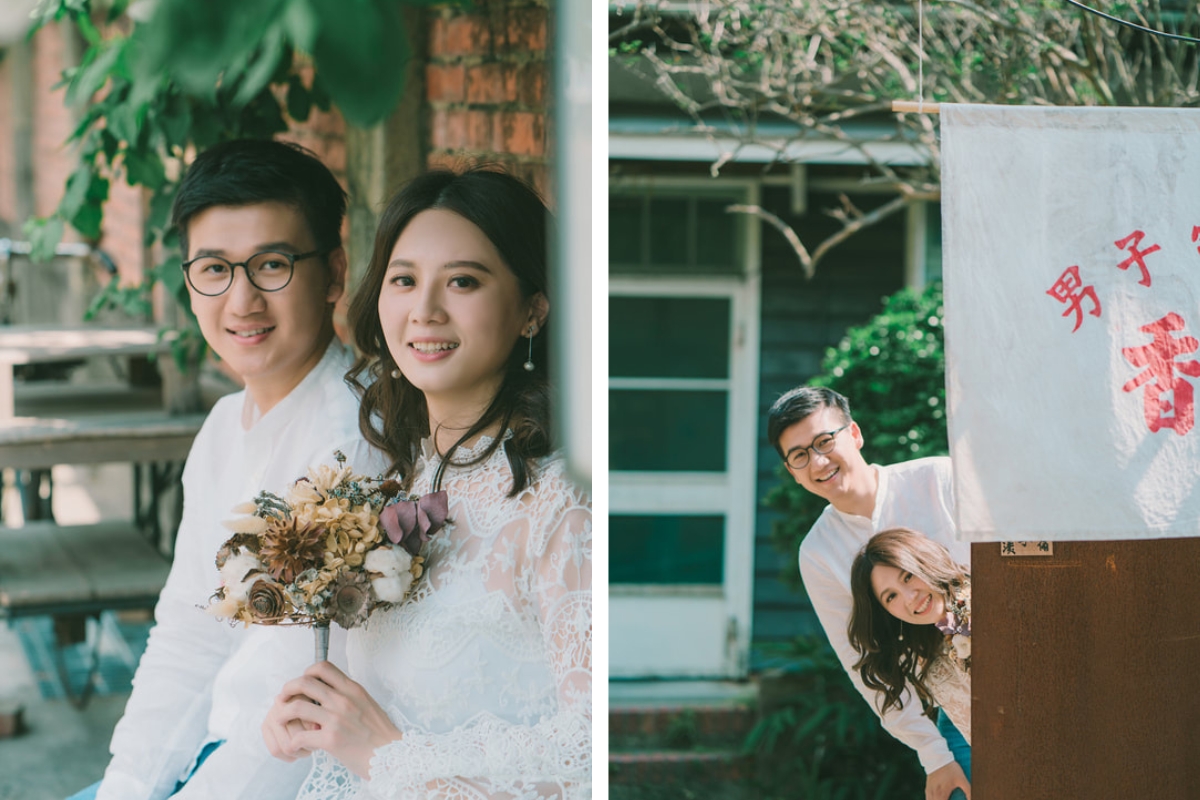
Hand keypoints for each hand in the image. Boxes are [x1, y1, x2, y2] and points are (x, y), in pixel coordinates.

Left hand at [262, 661, 401, 777]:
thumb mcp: (367, 703)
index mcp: (352, 689)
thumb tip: (328, 692)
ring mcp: (336, 719)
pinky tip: (295, 745)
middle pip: (304, 682)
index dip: (306, 672)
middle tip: (283, 698)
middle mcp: (343, 700)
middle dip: (288, 689)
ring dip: (283, 714)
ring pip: (297, 707)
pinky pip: (300, 736)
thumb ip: (348, 696)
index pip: (322, 667)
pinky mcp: (331, 740)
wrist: (393, 756)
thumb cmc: (380, 733)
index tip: (302, 683)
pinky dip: (292, 742)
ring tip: (281, 720)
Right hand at [926, 760, 970, 799]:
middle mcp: (934, 794)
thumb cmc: (950, 768)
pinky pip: (928, 799)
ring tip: (944, 799)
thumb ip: (969, 791)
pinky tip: (939, 799)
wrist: (937, 757)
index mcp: (942, 794)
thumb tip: (974, 799)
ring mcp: (929, 791)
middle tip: (950, 799)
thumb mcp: (962, 779)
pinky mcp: (928, 788)